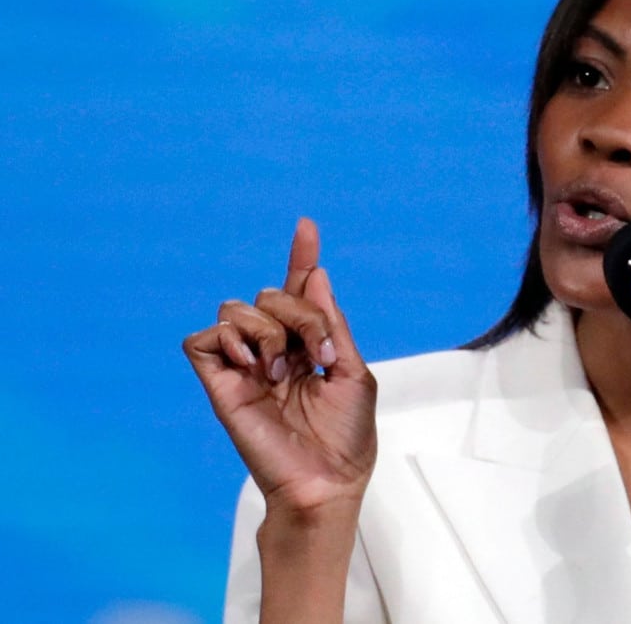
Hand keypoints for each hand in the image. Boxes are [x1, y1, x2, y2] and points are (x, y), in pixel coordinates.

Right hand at [184, 218, 377, 514]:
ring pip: (236, 308)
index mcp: (308, 345)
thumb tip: (317, 275)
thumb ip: (331, 323)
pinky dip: (227, 339)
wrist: (327, 480)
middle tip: (317, 355)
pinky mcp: (219, 385)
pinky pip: (202, 339)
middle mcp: (275, 350)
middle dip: (300, 313)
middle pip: (271, 293)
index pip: (299, 292)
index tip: (306, 225)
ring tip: (282, 370)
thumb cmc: (346, 437)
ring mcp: (244, 366)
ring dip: (267, 330)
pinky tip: (252, 365)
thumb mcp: (352, 371)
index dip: (301, 258)